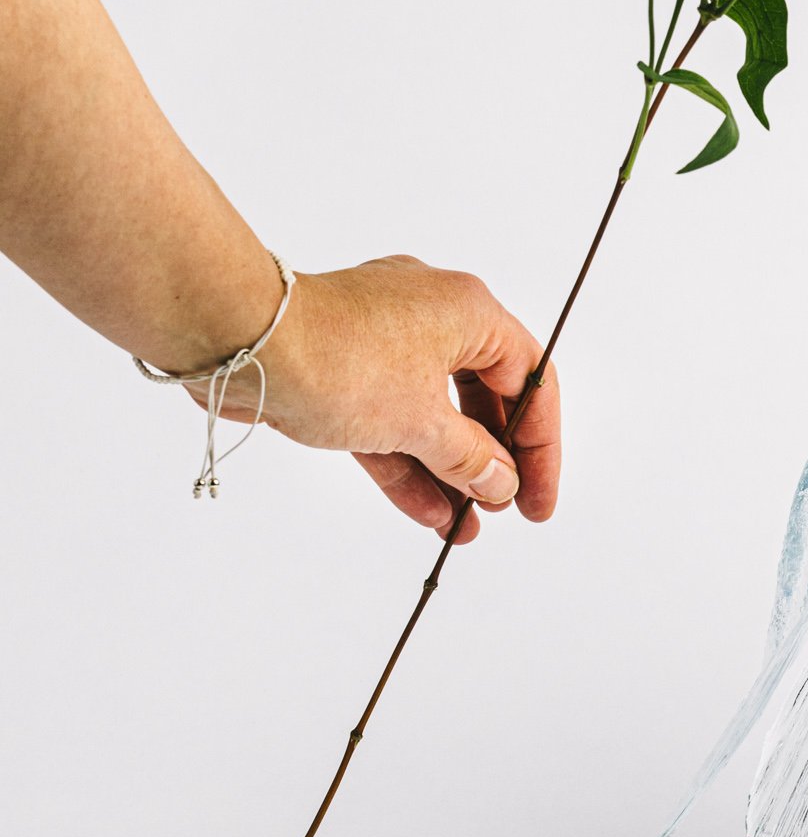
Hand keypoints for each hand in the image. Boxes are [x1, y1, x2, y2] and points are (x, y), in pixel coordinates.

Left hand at [221, 256, 560, 540]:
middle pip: (484, 398)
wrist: (238, 341)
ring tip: (464, 524)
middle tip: (502, 508)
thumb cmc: (337, 358)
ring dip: (450, 471)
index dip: (542, 447)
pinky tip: (428, 511)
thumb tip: (499, 482)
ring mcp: (385, 340)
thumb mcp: (423, 423)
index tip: (537, 499)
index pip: (531, 381)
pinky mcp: (346, 366)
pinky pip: (391, 419)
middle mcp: (433, 316)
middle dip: (492, 462)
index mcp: (470, 312)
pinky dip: (408, 462)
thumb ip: (470, 458)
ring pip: (433, 414)